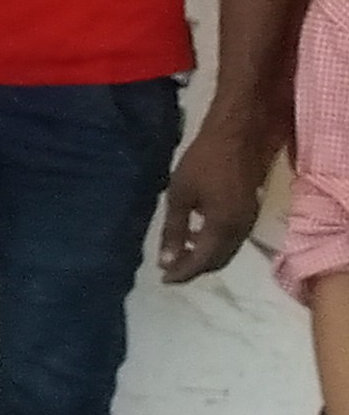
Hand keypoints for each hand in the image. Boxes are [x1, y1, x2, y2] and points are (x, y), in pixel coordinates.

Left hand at [161, 115, 266, 283]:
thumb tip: (166, 261)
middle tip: (169, 269)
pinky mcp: (250, 211)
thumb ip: (173, 230)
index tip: (163, 279)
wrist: (237, 136)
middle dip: (193, 268)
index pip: (202, 262)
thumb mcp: (179, 196)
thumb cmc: (203, 162)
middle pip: (217, 261)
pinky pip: (233, 239)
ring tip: (178, 255)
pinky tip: (196, 236)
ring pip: (227, 251)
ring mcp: (249, 221)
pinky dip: (214, 244)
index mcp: (223, 227)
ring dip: (204, 257)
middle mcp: (240, 230)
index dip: (182, 273)